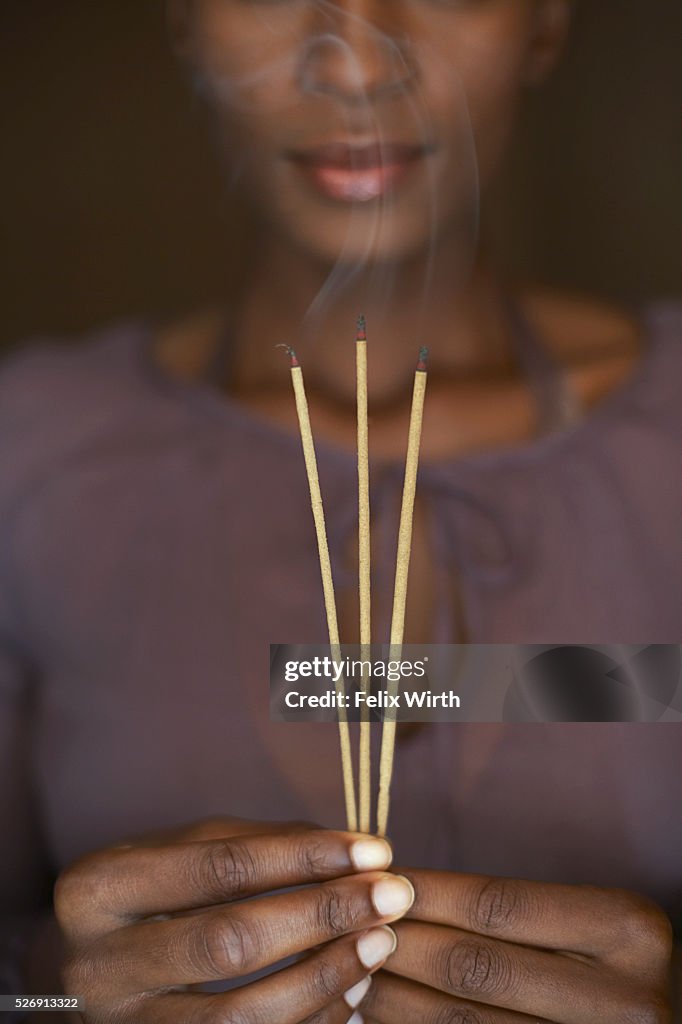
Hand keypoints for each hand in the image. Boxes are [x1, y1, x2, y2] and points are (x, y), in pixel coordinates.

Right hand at [54, 816, 414, 1022]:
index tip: (372, 850)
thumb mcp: (179, 852)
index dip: (304, 859)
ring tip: (380, 942)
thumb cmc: (143, 898)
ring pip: (240, 1017)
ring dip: (326, 977)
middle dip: (324, 915)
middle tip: (393, 896)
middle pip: (230, 943)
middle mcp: (98, 966)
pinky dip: (311, 1020)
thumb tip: (349, 853)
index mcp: (99, 889)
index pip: (220, 869)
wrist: (86, 973)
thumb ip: (254, 845)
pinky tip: (351, 988)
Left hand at [360, 870, 673, 1022]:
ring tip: (349, 974)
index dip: (424, 892)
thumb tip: (399, 893)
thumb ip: (515, 913)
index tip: (370, 878)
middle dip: (398, 943)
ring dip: (394, 997)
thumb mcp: (587, 924)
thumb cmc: (605, 966)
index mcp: (626, 929)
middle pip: (476, 966)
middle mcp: (624, 997)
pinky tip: (383, 1017)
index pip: (497, 904)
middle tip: (344, 925)